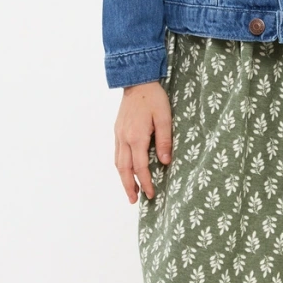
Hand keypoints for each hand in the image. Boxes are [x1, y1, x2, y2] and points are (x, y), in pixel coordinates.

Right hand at [115, 81, 171, 202]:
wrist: (137, 81)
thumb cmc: (153, 98)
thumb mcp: (164, 118)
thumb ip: (165, 140)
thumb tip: (165, 162)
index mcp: (136, 137)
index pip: (140, 167)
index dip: (146, 182)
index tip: (151, 194)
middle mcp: (124, 138)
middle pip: (124, 169)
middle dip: (129, 186)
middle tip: (134, 200)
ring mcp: (118, 134)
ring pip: (118, 162)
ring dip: (123, 178)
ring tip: (130, 190)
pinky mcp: (117, 130)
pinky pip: (117, 153)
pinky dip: (121, 166)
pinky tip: (126, 170)